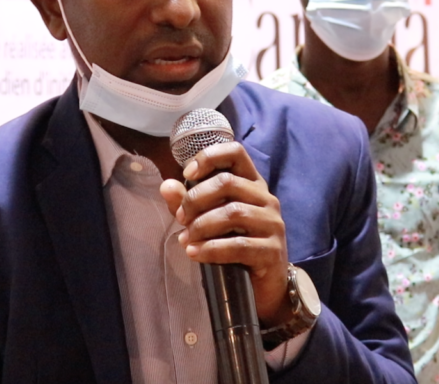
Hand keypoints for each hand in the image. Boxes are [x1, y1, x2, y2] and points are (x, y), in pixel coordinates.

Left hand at [160, 141, 291, 326]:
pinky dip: (211, 249)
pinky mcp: (272, 250)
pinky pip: (239, 245)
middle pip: (228, 182)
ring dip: (202, 226)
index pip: (235, 153)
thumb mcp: (210, 220)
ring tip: (185, 239)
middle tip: (180, 218)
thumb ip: (189, 203)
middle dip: (196, 199)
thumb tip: (166, 186)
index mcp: (252, 184)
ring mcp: (273, 224)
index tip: (187, 175)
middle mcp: (266, 199)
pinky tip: (195, 253)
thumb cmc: (235, 246)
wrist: (263, 286)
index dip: (209, 158)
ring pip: (233, 213)